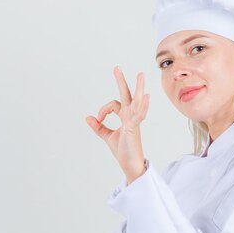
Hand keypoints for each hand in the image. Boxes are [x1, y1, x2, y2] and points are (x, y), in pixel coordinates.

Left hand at [86, 66, 149, 182]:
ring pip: (136, 101)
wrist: (130, 165)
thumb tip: (88, 117)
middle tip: (116, 67)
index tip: (98, 118)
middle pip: (127, 95)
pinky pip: (139, 115)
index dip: (103, 110)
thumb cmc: (123, 151)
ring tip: (140, 75)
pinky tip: (146, 97)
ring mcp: (134, 122)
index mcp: (125, 117)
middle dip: (122, 81)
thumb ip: (99, 127)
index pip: (113, 105)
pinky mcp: (134, 129)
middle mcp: (131, 116)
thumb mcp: (107, 136)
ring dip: (138, 88)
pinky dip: (143, 106)